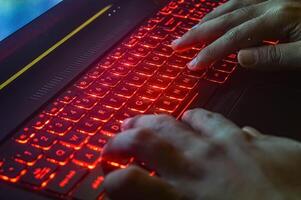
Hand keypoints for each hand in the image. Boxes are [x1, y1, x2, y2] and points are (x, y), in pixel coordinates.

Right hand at [102, 109, 300, 199]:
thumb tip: (165, 196)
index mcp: (185, 196)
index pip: (132, 182)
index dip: (113, 179)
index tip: (107, 181)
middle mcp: (198, 166)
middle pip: (147, 142)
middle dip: (122, 140)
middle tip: (112, 142)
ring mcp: (223, 146)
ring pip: (176, 123)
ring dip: (153, 121)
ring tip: (139, 122)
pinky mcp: (248, 139)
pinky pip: (214, 120)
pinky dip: (196, 118)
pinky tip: (191, 117)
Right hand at [172, 0, 300, 70]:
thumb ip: (275, 57)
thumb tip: (240, 58)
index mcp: (276, 18)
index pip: (233, 37)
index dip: (210, 52)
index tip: (192, 65)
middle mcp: (269, 3)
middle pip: (225, 17)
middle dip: (198, 32)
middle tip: (176, 44)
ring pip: (230, 5)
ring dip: (207, 19)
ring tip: (190, 31)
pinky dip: (224, 7)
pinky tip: (217, 14)